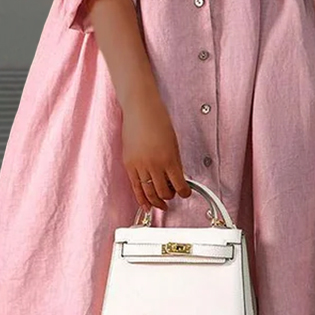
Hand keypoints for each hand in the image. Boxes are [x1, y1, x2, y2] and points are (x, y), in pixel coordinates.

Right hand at [121, 91, 192, 212]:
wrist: (140, 110)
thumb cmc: (158, 120)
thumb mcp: (173, 143)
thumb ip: (175, 163)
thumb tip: (177, 178)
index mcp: (169, 159)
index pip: (179, 185)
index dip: (184, 193)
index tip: (186, 193)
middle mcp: (154, 165)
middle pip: (163, 192)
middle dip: (170, 197)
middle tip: (172, 196)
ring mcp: (139, 166)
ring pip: (148, 193)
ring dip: (156, 201)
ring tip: (161, 205)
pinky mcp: (128, 165)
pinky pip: (135, 187)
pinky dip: (140, 199)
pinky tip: (145, 205)